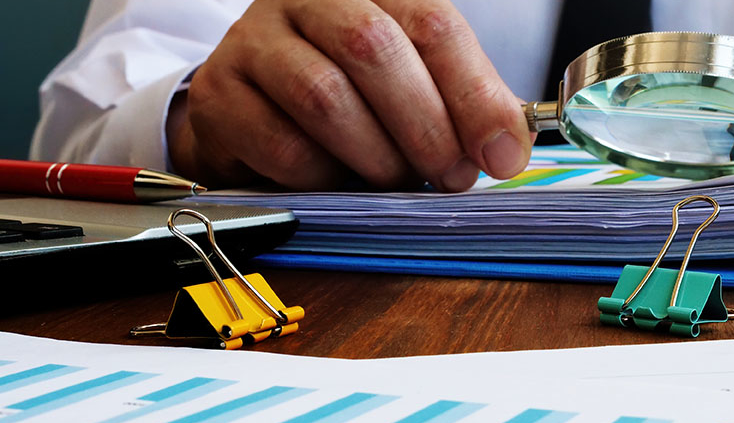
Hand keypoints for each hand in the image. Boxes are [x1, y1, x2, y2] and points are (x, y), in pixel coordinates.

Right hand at [165, 0, 532, 191]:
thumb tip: (507, 150)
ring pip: (325, 97)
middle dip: (426, 126)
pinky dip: (323, 176)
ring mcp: (255, 41)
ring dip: (377, 155)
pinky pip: (281, 145)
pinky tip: (337, 178)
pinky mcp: (220, 95)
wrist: (255, 105)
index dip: (474, 94)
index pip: (432, 24)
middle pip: (374, 49)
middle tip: (450, 174)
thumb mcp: (415, 84)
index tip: (501, 153)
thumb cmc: (350, 93)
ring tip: (396, 178)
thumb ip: (464, 105)